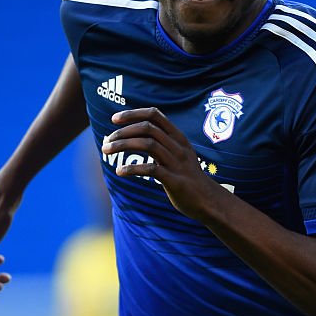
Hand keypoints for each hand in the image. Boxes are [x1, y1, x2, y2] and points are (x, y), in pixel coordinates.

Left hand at [101, 107, 222, 220]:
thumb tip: (136, 138)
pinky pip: (151, 169)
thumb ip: (162, 145)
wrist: (209, 202)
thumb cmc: (189, 179)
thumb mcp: (179, 156)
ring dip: (123, 145)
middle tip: (107, 141)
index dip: (133, 114)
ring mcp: (178, 163)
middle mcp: (178, 147)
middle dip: (123, 131)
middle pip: (148, 128)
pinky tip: (120, 172)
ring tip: (106, 151)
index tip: (114, 119)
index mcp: (179, 138)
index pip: (155, 115)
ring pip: (148, 144)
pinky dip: (132, 168)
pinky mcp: (175, 181)